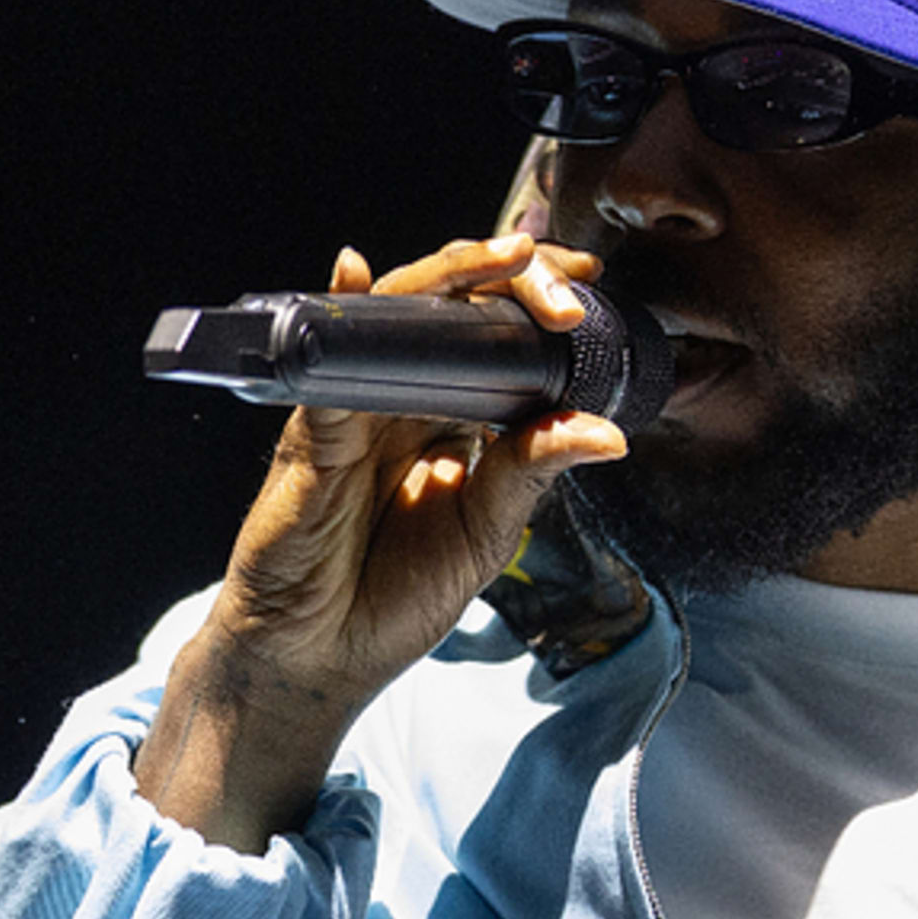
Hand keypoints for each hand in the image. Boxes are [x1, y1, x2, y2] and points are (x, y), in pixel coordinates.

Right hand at [134, 234, 625, 851]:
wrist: (316, 659)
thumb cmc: (391, 598)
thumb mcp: (485, 535)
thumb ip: (533, 471)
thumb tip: (608, 432)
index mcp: (448, 421)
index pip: (495, 341)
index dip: (535, 304)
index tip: (589, 285)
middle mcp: (400, 403)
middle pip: (452, 313)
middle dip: (512, 281)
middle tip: (565, 280)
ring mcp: (353, 410)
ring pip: (398, 320)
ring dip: (452, 279)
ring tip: (505, 259)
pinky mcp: (310, 434)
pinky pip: (327, 367)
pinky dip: (342, 316)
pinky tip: (356, 277)